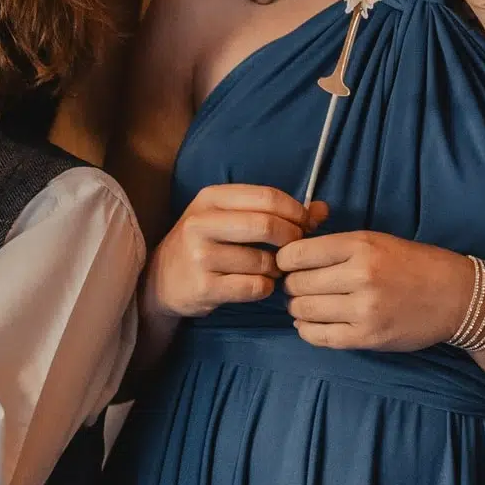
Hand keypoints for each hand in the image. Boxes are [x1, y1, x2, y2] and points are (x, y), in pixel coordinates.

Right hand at [146, 184, 316, 319]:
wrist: (162, 280)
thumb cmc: (206, 243)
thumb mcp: (232, 218)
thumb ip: (277, 211)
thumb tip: (322, 210)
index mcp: (211, 198)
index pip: (267, 197)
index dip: (296, 212)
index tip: (306, 225)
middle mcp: (201, 223)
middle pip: (267, 225)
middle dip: (291, 239)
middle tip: (294, 250)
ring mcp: (200, 256)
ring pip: (263, 261)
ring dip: (278, 268)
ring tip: (272, 269)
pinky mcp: (204, 287)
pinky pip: (254, 287)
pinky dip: (266, 287)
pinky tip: (259, 284)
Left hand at [278, 228, 472, 351]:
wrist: (455, 295)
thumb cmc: (413, 264)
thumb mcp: (376, 239)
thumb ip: (335, 245)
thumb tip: (289, 256)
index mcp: (361, 245)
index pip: (298, 253)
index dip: (286, 260)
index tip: (289, 265)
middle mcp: (361, 276)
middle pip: (297, 284)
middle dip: (292, 286)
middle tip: (299, 287)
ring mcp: (364, 309)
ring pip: (304, 311)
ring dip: (299, 309)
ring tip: (308, 304)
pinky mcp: (368, 337)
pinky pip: (319, 337)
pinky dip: (308, 330)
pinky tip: (313, 323)